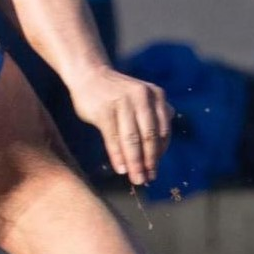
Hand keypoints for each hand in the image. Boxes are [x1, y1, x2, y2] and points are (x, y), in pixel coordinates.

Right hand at [67, 65, 172, 185]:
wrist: (90, 74)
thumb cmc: (118, 92)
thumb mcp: (142, 97)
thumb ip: (155, 115)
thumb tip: (164, 144)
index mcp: (156, 95)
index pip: (162, 130)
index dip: (160, 153)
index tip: (155, 170)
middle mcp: (142, 97)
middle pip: (149, 137)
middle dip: (149, 162)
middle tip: (148, 179)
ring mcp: (123, 102)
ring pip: (132, 140)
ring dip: (135, 163)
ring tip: (136, 179)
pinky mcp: (104, 110)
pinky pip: (113, 138)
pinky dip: (118, 156)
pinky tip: (121, 169)